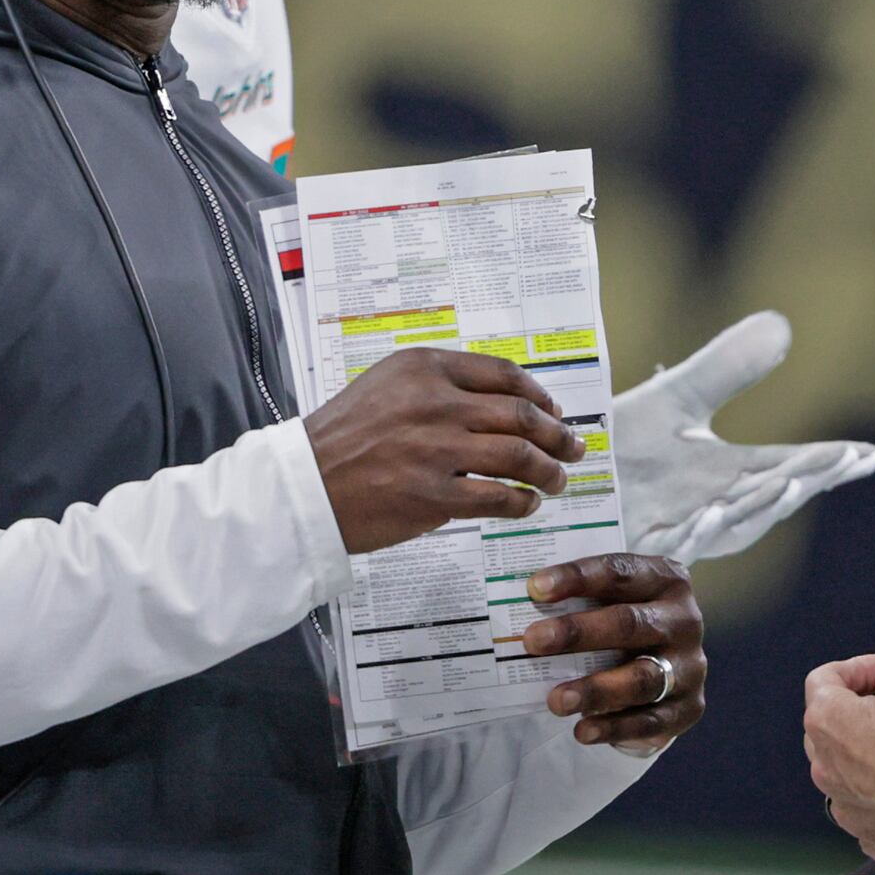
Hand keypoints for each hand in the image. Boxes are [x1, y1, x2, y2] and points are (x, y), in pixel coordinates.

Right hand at [306, 348, 582, 553]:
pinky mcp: (434, 496)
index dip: (540, 395)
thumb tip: (497, 404)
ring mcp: (436, 450)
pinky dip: (521, 503)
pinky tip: (525, 505)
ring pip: (519, 456)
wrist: (303, 485)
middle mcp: (435, 402)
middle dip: (558, 434)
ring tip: (556, 481)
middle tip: (572, 447)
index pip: (503, 374)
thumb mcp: (386, 386)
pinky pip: (498, 498)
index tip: (554, 411)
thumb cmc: (341, 438)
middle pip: (521, 414)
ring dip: (549, 471)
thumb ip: (437, 386)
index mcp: (424, 368)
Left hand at [521, 553, 705, 749]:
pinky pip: (651, 721)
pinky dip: (615, 728)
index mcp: (665, 579)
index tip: (534, 588)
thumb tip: (517, 607)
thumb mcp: (609, 600)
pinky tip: (582, 730)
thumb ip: (578, 599)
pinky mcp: (689, 707)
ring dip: (595, 689)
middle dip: (578, 633)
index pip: (619, 572)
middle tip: (533, 641)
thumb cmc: (623, 621)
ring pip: (642, 678)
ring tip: (556, 700)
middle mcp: (684, 620)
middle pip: (629, 623)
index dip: (576, 578)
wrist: (665, 663)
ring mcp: (689, 666)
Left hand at [614, 314, 874, 564]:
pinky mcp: (640, 546)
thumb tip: (780, 325)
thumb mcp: (677, 399)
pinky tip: (712, 510)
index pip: (793, 467)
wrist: (562, 481)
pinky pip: (672, 542)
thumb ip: (727, 368)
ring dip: (760, 504)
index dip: (830, 463)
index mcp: (730, 476)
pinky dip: (695, 529)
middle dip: (807, 480)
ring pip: (731, 523)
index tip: (868, 453)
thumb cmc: (622, 446)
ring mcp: (679, 531)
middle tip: (841, 462)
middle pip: (771, 496)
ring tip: (789, 481)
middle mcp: (714, 507)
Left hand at [802, 650, 874, 866]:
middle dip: (856, 715)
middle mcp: (825, 768)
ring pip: (845, 776)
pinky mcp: (871, 838)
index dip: (856, 669)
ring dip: (865, 761)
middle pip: (827, 730)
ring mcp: (845, 808)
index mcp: (828, 723)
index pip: (823, 680)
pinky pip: (868, 814)